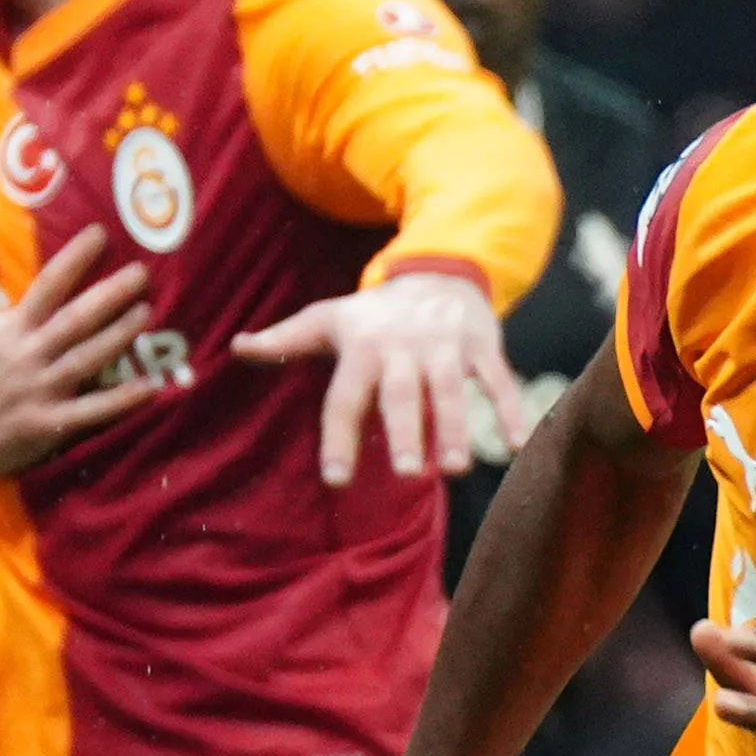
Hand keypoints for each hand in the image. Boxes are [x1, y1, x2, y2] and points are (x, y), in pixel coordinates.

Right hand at [0, 223, 156, 476]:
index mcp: (11, 327)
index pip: (46, 286)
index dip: (73, 259)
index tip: (101, 233)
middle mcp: (29, 354)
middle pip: (74, 319)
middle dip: (108, 295)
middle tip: (142, 272)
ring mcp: (42, 388)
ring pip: (87, 358)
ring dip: (119, 337)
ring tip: (148, 312)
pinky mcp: (52, 421)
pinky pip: (93, 409)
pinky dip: (122, 400)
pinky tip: (152, 386)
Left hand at [236, 265, 525, 485]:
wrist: (436, 274)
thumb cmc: (375, 314)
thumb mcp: (329, 318)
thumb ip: (287, 339)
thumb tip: (237, 348)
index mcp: (361, 346)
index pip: (345, 397)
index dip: (339, 438)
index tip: (337, 480)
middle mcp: (402, 347)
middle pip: (401, 395)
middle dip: (404, 432)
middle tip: (404, 473)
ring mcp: (445, 347)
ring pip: (451, 391)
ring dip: (455, 429)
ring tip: (454, 469)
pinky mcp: (482, 346)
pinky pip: (498, 381)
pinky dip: (511, 410)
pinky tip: (518, 445)